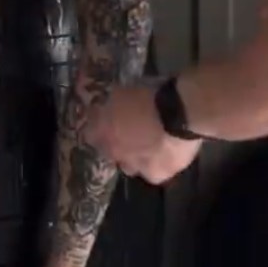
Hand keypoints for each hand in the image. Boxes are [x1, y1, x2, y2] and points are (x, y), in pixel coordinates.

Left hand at [84, 82, 201, 184]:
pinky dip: (158, 165)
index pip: (90, 134)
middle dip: (117, 145)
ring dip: (136, 157)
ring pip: (130, 166)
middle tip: (131, 133)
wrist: (178, 112)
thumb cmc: (149, 93)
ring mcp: (134, 167)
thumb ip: (112, 103)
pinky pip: (154, 172)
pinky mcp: (156, 175)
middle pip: (110, 153)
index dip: (99, 128)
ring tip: (150, 145)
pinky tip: (167, 154)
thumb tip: (109, 104)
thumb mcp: (123, 91)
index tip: (108, 121)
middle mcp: (113, 152)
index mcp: (101, 130)